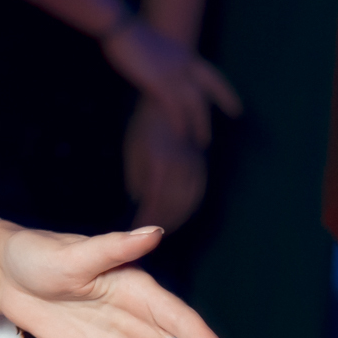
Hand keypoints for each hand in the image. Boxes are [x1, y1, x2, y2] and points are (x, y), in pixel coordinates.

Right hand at [101, 16, 238, 146]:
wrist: (118, 27)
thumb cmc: (127, 35)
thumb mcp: (152, 48)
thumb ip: (161, 61)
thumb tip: (160, 71)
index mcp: (182, 54)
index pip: (211, 75)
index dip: (224, 90)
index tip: (236, 106)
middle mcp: (182, 63)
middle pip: (209, 87)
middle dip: (224, 101)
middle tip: (235, 115)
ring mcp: (172, 73)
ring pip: (195, 103)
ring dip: (201, 123)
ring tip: (203, 141)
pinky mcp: (158, 82)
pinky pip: (175, 107)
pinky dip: (179, 122)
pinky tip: (181, 135)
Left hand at [124, 95, 206, 232]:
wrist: (174, 103)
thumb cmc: (146, 126)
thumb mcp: (134, 150)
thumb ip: (138, 177)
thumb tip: (141, 200)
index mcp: (160, 163)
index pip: (155, 200)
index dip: (147, 218)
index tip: (135, 229)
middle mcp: (181, 167)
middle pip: (175, 205)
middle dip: (163, 223)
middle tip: (149, 235)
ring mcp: (195, 166)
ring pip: (190, 201)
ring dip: (178, 218)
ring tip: (164, 229)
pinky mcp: (203, 165)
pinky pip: (199, 192)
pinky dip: (190, 207)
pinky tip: (181, 214)